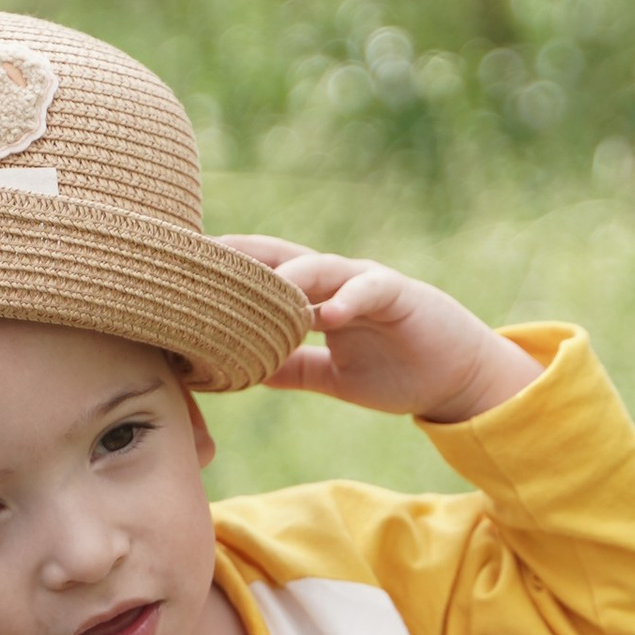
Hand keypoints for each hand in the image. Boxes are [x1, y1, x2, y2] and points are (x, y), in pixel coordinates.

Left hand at [216, 237, 539, 425]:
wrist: (458, 377)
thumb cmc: (394, 370)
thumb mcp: (330, 376)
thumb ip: (289, 368)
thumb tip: (236, 372)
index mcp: (314, 298)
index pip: (259, 277)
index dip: (223, 275)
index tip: (176, 277)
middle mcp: (334, 282)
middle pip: (278, 259)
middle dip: (238, 258)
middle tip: (194, 261)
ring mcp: (365, 284)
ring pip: (319, 268)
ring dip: (286, 277)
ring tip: (252, 288)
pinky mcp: (400, 295)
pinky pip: (371, 289)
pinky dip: (349, 298)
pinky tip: (327, 312)